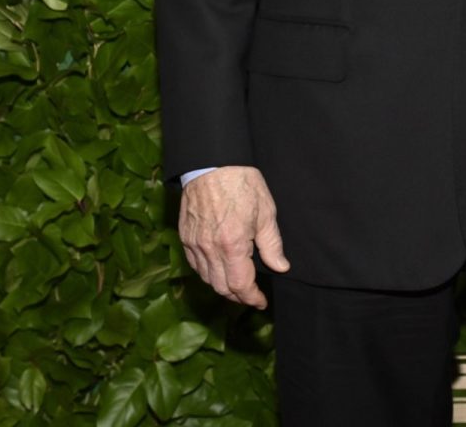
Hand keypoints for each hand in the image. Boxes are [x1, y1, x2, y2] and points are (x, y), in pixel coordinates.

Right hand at [177, 165, 289, 306]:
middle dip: (238, 296)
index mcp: (232, 244)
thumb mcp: (266, 212)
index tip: (261, 301)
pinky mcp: (185, 236)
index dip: (252, 298)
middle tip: (251, 295)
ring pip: (206, 279)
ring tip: (236, 285)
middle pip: (221, 287)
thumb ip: (272, 244)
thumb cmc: (242, 184)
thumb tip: (280, 266)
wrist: (212, 163)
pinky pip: (195, 265)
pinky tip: (218, 269)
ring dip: (222, 286)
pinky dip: (207, 273)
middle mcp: (209, 248)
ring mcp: (194, 243)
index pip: (241, 285)